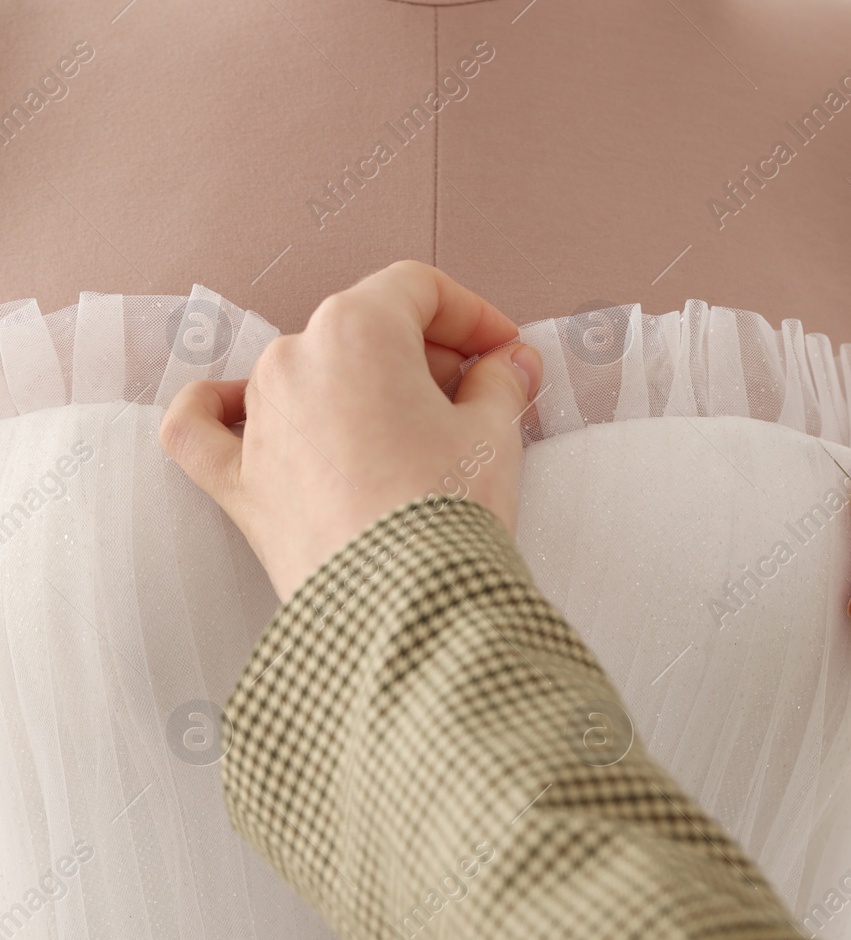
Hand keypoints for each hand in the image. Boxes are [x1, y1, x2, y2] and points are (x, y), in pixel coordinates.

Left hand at [160, 261, 541, 599]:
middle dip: (426, 353)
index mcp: (357, 331)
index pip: (418, 289)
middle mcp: (294, 359)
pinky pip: (206, 427)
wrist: (404, 603)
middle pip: (365, 328)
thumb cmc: (447, 511)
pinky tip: (239, 409)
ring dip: (358, 384)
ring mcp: (258, 419)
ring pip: (303, 369)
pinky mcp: (238, 480)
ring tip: (411, 428)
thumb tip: (508, 363)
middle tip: (478, 395)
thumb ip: (500, 382)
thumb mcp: (494, 433)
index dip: (471, 314)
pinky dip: (222, 411)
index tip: (504, 351)